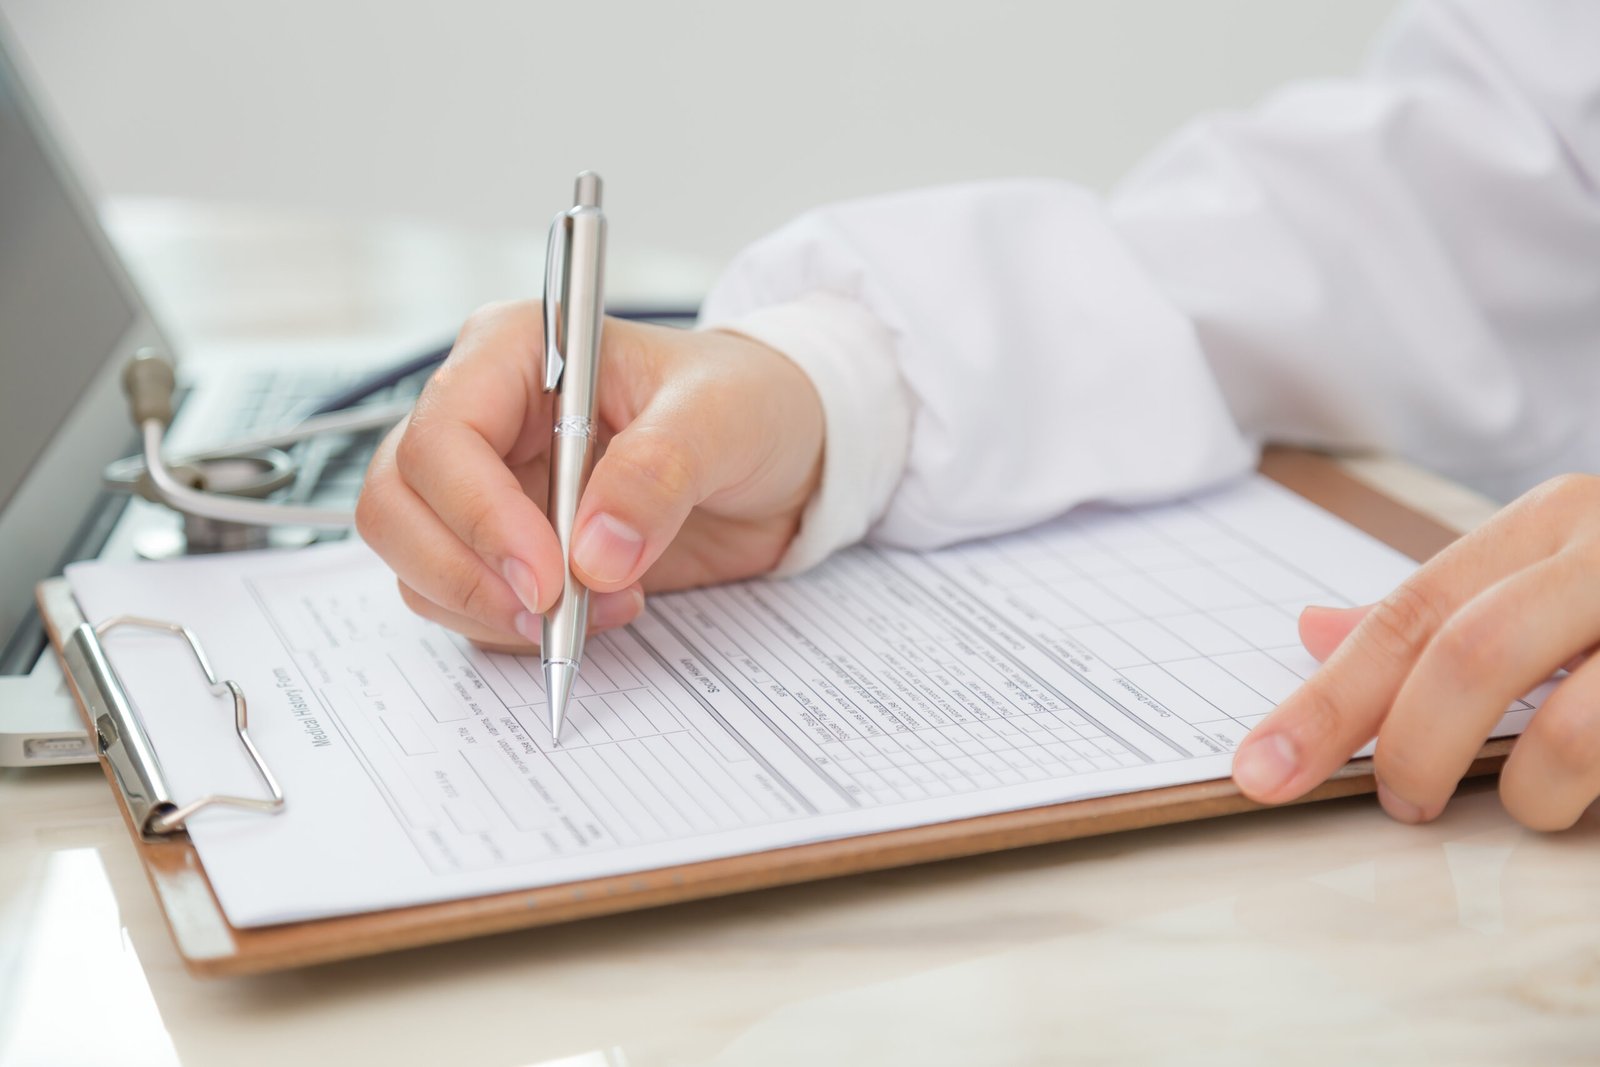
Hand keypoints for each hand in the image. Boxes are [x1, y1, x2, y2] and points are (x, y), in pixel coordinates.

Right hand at [356, 301, 822, 649]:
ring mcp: (487, 485)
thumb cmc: (748, 402)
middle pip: (398, 503)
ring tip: (596, 610)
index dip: (477, 514)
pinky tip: (596, 611)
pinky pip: (463, 600)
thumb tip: (591, 554)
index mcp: (513, 351)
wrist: (787, 454)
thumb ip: (656, 472)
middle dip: (463, 572)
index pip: (442, 434)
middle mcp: (483, 417)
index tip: (546, 577)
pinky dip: (512, 628)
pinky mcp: (508, 545)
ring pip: (415, 561)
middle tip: (549, 616)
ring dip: (491, 609)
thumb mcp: (720, 418)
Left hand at [1232, 473, 1599, 830]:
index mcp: (1556, 522)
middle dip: (1412, 749)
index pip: (1407, 616)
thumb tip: (1309, 630)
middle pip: (1468, 657)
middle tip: (1400, 802)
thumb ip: (1444, 612)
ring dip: (1531, 797)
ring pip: (1572, 733)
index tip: (1258, 771)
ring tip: (1537, 803)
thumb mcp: (1550, 578)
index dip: (1323, 700)